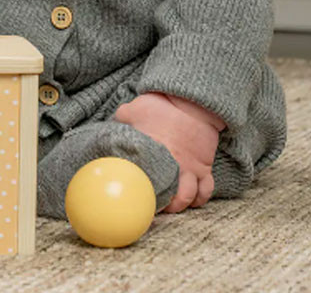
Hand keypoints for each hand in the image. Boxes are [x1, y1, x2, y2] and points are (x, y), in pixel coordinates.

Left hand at [113, 92, 224, 212]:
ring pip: (189, 197)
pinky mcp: (204, 166)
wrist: (192, 102)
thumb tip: (104, 130)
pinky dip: (200, 198)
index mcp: (152, 152)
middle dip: (161, 206)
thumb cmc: (161, 105)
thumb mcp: (133, 109)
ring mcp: (190, 167)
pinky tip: (191, 200)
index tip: (130, 198)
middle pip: (168, 196)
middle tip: (152, 207)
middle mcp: (173, 164)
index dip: (136, 193)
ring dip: (180, 205)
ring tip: (170, 207)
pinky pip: (206, 190)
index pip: (142, 180)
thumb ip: (120, 122)